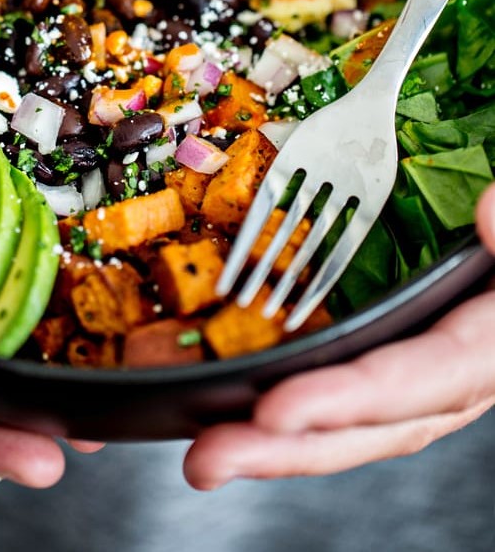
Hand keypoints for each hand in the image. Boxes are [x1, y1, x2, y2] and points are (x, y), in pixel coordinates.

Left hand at [184, 184, 494, 488]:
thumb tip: (490, 212)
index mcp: (485, 349)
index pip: (417, 380)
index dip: (347, 398)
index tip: (276, 410)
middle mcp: (448, 379)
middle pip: (365, 425)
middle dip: (285, 449)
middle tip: (208, 460)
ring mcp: (413, 379)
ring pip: (344, 423)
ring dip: (271, 444)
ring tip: (205, 456)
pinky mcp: (386, 362)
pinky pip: (336, 399)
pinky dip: (284, 417)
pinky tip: (232, 418)